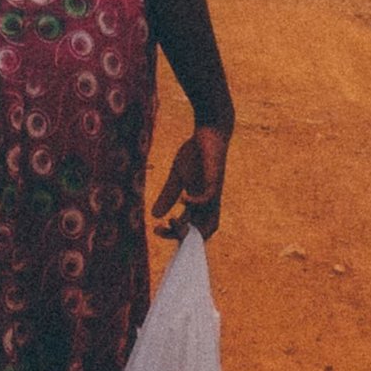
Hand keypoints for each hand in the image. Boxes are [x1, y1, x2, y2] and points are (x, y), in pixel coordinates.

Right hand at [151, 125, 228, 239]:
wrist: (209, 132)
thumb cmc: (195, 154)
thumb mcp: (177, 177)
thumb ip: (168, 195)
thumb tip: (155, 216)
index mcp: (197, 204)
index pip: (188, 228)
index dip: (173, 233)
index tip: (155, 230)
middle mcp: (207, 203)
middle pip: (201, 233)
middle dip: (183, 237)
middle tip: (163, 230)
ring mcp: (212, 193)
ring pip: (211, 223)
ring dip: (195, 229)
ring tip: (175, 224)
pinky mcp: (215, 180)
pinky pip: (208, 199)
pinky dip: (195, 203)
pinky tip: (183, 198)